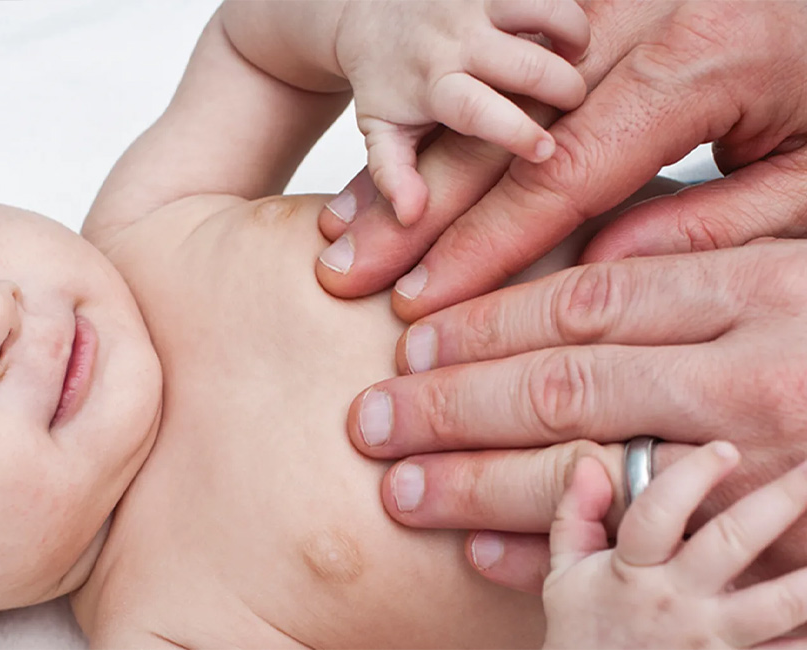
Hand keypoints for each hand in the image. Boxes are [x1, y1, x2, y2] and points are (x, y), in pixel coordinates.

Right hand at [316, 1, 806, 317]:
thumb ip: (713, 224)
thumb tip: (599, 268)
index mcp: (702, 58)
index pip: (561, 172)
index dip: (485, 245)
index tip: (422, 299)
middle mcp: (640, 17)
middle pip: (496, 134)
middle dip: (415, 215)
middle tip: (347, 274)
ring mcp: (612, 0)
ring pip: (485, 96)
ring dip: (412, 169)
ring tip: (344, 229)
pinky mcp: (600, 1)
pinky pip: (502, 65)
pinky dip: (445, 121)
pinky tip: (401, 166)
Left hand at [333, 0, 588, 225]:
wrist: (370, 17)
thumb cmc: (387, 83)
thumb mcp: (380, 132)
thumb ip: (393, 176)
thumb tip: (411, 217)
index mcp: (434, 85)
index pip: (477, 109)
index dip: (516, 131)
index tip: (547, 151)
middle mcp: (457, 40)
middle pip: (528, 64)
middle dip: (564, 86)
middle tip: (574, 102)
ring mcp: (478, 3)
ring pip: (545, 9)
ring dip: (574, 32)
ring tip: (577, 54)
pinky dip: (566, 8)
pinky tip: (566, 29)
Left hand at [347, 240, 806, 591]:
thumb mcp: (803, 258)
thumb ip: (705, 247)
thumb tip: (594, 256)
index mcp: (760, 289)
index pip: (582, 301)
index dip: (482, 320)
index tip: (408, 338)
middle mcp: (756, 373)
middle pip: (562, 384)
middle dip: (450, 403)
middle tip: (370, 420)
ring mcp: (767, 466)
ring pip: (590, 468)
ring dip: (480, 481)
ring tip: (400, 488)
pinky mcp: (778, 541)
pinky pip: (647, 548)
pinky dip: (561, 553)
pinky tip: (489, 555)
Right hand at [544, 444, 806, 648]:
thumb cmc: (581, 635)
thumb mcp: (564, 575)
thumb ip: (575, 515)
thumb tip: (590, 464)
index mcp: (631, 571)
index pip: (659, 511)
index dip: (692, 476)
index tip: (724, 449)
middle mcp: (674, 601)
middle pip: (731, 542)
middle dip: (779, 500)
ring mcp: (709, 640)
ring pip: (774, 604)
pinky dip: (805, 638)